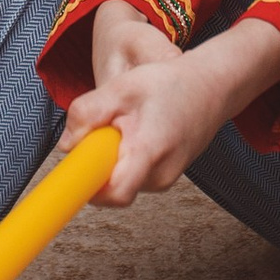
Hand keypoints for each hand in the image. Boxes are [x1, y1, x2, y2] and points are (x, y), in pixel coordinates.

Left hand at [58, 12, 279, 205]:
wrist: (213, 87)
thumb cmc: (171, 84)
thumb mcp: (122, 87)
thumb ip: (88, 114)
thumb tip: (66, 146)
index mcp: (148, 153)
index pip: (113, 195)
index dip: (87, 188)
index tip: (75, 174)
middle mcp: (159, 176)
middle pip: (111, 186)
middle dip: (99, 162)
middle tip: (107, 129)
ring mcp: (165, 179)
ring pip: (122, 179)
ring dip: (114, 158)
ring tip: (129, 124)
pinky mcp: (167, 177)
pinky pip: (134, 174)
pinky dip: (128, 157)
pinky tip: (140, 131)